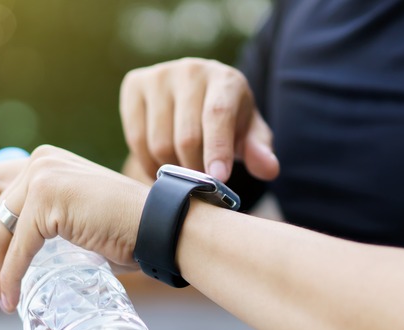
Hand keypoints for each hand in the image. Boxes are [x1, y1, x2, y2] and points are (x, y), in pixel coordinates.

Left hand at [0, 145, 148, 312]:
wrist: (156, 225)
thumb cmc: (125, 226)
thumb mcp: (76, 211)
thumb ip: (49, 217)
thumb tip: (22, 247)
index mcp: (46, 159)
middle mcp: (40, 161)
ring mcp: (42, 178)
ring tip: (1, 295)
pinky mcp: (46, 202)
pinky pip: (17, 247)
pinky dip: (10, 276)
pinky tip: (10, 298)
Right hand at [120, 57, 278, 181]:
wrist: (191, 96)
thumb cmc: (226, 120)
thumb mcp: (248, 133)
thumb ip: (259, 149)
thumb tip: (269, 168)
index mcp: (225, 79)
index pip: (218, 114)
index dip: (217, 149)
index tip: (218, 179)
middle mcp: (190, 70)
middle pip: (187, 136)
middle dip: (194, 170)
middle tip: (198, 186)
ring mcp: (158, 76)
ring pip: (159, 142)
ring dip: (170, 170)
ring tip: (180, 176)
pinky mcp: (134, 85)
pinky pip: (136, 138)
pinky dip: (148, 163)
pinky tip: (160, 167)